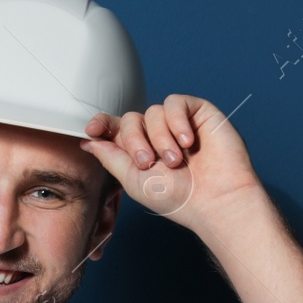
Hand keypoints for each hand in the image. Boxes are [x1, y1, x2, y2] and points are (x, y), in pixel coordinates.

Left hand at [80, 93, 262, 226]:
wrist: (215, 199)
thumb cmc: (178, 198)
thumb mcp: (133, 180)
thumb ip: (111, 157)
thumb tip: (88, 140)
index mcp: (139, 150)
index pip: (115, 128)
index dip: (102, 124)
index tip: (92, 129)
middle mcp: (156, 134)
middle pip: (130, 119)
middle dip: (135, 141)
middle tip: (148, 163)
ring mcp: (177, 123)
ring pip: (152, 112)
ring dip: (160, 138)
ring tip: (175, 160)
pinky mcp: (197, 113)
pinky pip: (175, 103)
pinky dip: (176, 121)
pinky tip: (186, 141)